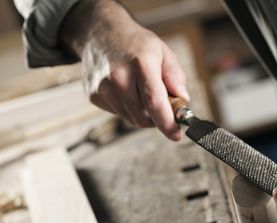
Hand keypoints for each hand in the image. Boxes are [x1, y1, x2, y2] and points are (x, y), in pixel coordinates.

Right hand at [60, 0, 188, 140]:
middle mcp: (118, 77)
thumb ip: (176, 76)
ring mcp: (103, 88)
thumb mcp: (162, 51)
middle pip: (143, 117)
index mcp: (140, 63)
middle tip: (164, 108)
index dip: (167, 123)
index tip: (176, 134)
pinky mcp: (94, 96)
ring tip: (142, 91)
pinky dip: (128, 108)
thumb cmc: (134, 43)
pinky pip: (119, 113)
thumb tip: (182, 99)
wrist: (99, 33)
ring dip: (143, 113)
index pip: (155, 103)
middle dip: (157, 119)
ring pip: (131, 118)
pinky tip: (127, 90)